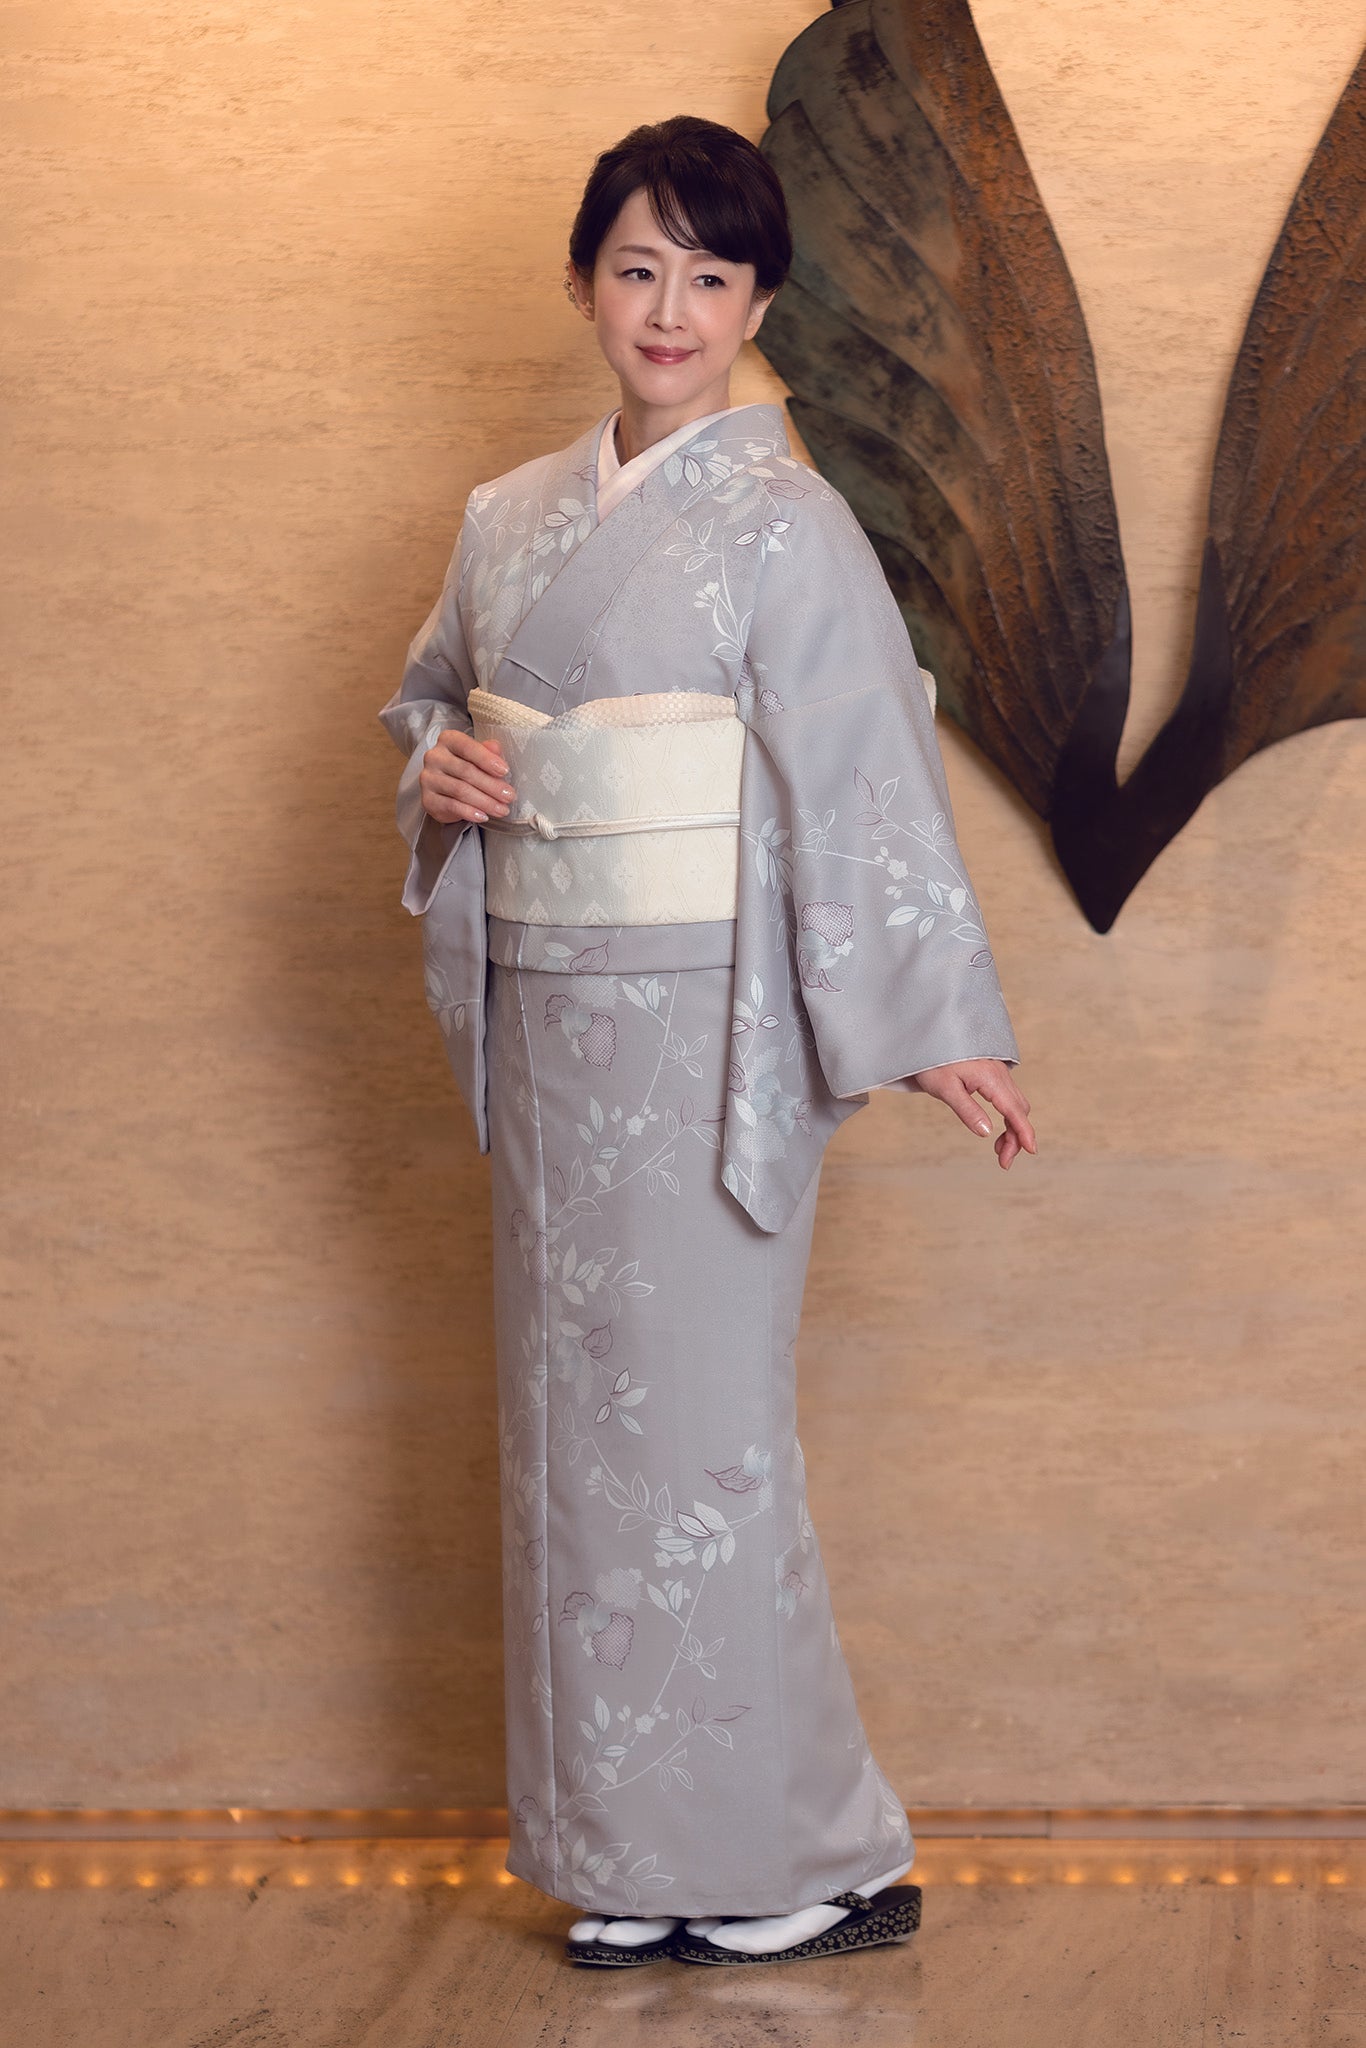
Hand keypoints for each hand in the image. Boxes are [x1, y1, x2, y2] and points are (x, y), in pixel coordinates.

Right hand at [419, 728, 516, 825]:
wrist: (446, 791)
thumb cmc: (466, 768)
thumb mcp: (479, 757)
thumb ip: (488, 751)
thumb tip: (495, 748)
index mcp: (448, 740)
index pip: (467, 747)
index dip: (487, 759)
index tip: (505, 771)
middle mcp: (434, 757)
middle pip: (466, 771)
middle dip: (491, 785)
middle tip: (509, 796)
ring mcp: (428, 778)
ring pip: (460, 790)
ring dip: (485, 802)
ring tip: (502, 809)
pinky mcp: (427, 799)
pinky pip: (450, 806)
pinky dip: (469, 812)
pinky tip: (483, 816)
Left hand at [901, 1058, 1035, 1168]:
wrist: (928, 1034)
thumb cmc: (933, 1061)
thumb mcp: (945, 1089)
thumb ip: (967, 1111)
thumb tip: (987, 1133)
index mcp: (990, 1079)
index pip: (1014, 1111)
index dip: (1024, 1133)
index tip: (1031, 1151)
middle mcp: (999, 1074)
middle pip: (1019, 1110)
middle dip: (1016, 1137)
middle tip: (1003, 1161)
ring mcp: (997, 1072)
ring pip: (1015, 1104)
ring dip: (1013, 1128)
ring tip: (999, 1150)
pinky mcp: (991, 1073)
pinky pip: (1007, 1097)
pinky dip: (1008, 1115)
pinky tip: (997, 1127)